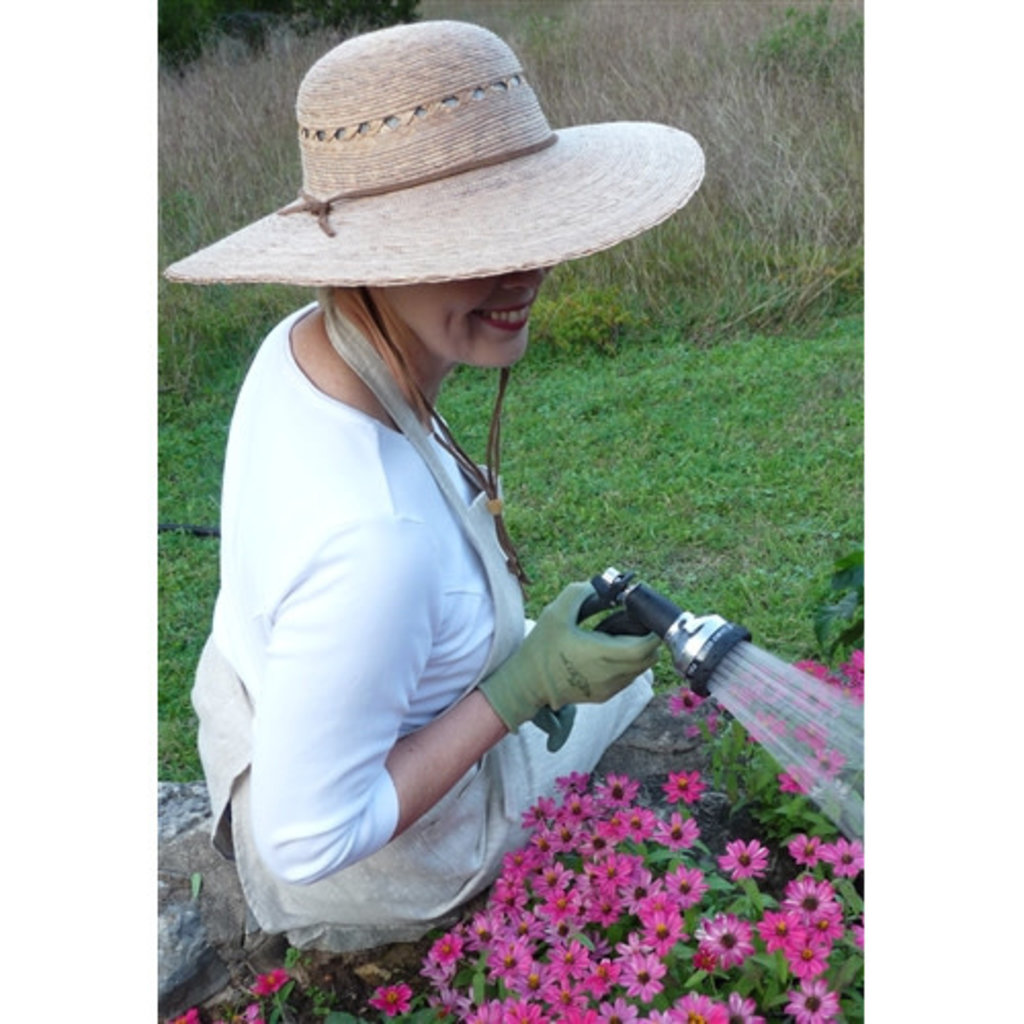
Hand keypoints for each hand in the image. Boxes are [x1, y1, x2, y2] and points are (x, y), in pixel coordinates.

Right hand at [478, 581, 660, 733]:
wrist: (527, 684)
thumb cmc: (541, 648)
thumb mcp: (556, 612)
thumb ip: (581, 592)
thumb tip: (601, 587)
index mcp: (602, 653)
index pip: (646, 646)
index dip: (653, 630)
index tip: (645, 615)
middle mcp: (611, 674)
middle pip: (649, 658)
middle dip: (648, 639)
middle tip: (634, 622)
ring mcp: (609, 688)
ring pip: (640, 669)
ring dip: (638, 652)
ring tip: (619, 636)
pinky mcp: (604, 696)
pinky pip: (627, 678)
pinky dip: (627, 664)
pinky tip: (608, 652)